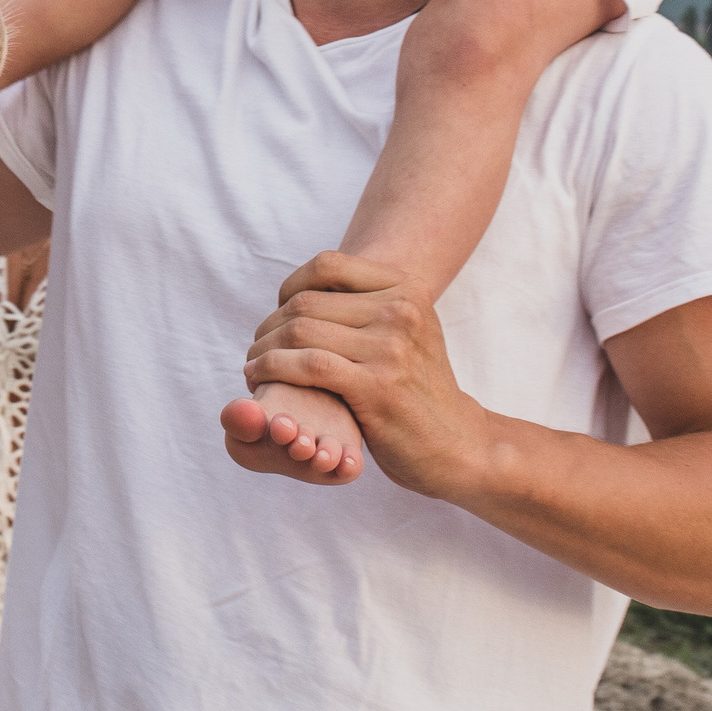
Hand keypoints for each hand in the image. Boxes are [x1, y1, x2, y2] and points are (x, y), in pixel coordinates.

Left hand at [241, 253, 490, 500]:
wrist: (458, 446)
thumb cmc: (418, 390)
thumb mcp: (407, 332)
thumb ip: (366, 304)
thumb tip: (302, 289)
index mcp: (407, 289)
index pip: (328, 265)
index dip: (290, 286)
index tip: (279, 315)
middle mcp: (401, 311)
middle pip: (306, 301)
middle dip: (269, 324)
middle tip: (257, 347)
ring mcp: (390, 348)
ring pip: (300, 331)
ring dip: (263, 349)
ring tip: (253, 366)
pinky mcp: (377, 387)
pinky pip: (307, 365)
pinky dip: (272, 369)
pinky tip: (260, 380)